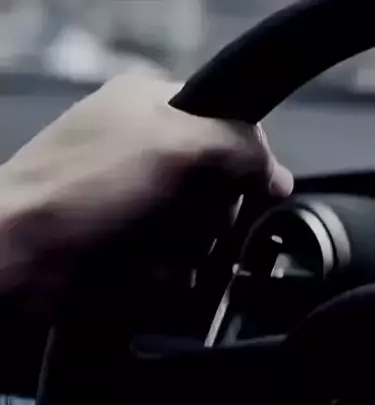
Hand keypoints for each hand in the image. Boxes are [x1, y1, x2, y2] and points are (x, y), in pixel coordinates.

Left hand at [0, 73, 292, 318]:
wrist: (19, 256)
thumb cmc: (96, 187)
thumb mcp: (181, 148)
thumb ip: (243, 150)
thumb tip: (282, 180)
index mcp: (150, 101)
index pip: (229, 118)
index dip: (247, 154)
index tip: (254, 186)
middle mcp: (144, 143)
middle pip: (219, 177)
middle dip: (213, 208)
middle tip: (193, 218)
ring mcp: (133, 193)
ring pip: (201, 220)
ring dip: (192, 241)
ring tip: (162, 248)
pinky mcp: (125, 236)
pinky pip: (176, 250)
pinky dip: (171, 263)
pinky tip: (152, 267)